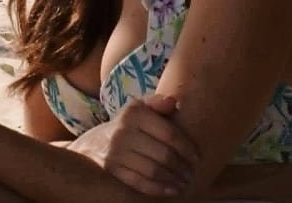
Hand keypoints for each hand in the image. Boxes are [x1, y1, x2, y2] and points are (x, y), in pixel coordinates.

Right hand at [67, 95, 198, 196]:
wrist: (94, 144)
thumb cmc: (127, 126)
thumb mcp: (139, 109)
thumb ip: (156, 103)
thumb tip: (172, 101)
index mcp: (134, 114)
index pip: (169, 134)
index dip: (187, 148)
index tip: (197, 158)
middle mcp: (123, 132)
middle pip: (164, 155)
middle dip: (182, 167)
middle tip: (192, 173)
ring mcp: (115, 153)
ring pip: (154, 171)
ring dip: (174, 179)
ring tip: (185, 182)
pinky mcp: (112, 170)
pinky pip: (140, 183)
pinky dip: (159, 188)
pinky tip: (171, 190)